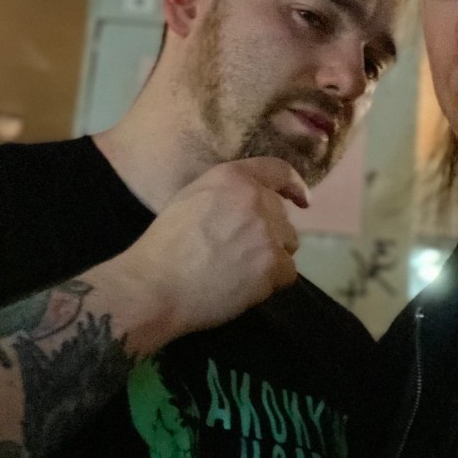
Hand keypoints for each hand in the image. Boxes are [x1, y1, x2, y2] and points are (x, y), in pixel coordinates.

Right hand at [110, 157, 308, 350]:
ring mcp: (267, 231)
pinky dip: (272, 282)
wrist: (155, 285)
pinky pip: (288, 272)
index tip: (302, 200)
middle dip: (269, 233)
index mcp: (233, 177)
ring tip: (239, 270)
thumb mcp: (191, 198)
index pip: (278, 171)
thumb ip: (226, 194)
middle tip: (240, 253)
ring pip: (289, 243)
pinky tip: (245, 286)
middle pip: (282, 216)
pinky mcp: (273, 264)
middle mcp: (255, 198)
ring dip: (272, 256)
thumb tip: (253, 202)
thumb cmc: (163, 246)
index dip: (293, 185)